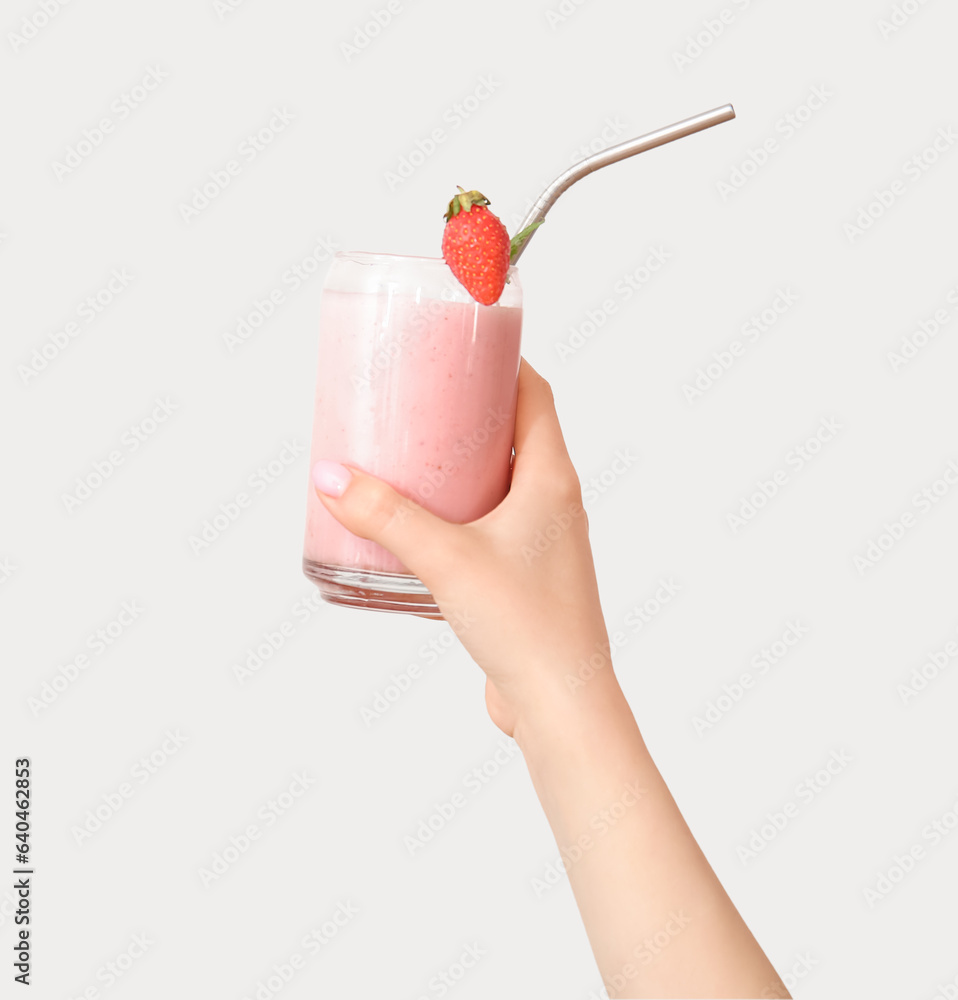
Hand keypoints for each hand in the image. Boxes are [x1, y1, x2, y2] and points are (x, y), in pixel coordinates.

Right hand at [310, 357, 612, 737]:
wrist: (561, 705)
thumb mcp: (448, 558)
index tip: (459, 349)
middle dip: (470, 415)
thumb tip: (332, 476)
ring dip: (462, 467)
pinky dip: (459, 513)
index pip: (535, 395)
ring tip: (411, 458)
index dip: (502, 364)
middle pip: (516, 435)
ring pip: (502, 484)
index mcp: (552, 479)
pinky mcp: (526, 577)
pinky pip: (492, 527)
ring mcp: (543, 542)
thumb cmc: (526, 624)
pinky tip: (420, 526)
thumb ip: (387, 515)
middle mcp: (555, 503)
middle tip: (419, 402)